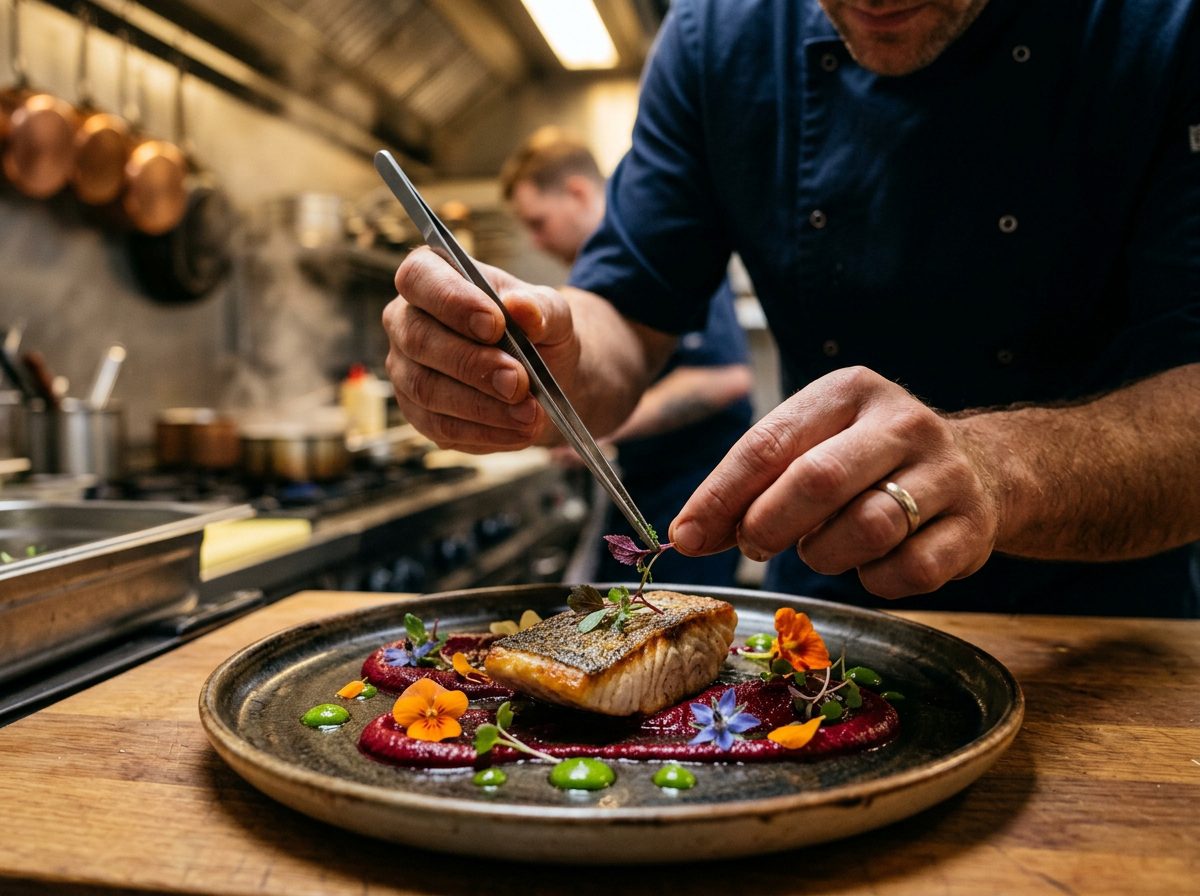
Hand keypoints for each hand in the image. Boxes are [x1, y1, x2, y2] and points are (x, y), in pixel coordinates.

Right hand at [382, 248, 578, 452]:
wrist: (542, 375)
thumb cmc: (536, 331)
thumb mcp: (550, 313)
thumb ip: (539, 308)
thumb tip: (522, 308)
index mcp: (430, 277)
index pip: (419, 278)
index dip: (452, 301)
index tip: (495, 325)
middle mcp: (406, 321)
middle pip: (419, 340)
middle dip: (472, 365)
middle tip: (519, 382)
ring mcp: (406, 369)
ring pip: (427, 390)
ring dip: (482, 406)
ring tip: (529, 414)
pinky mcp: (418, 412)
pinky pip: (440, 426)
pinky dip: (484, 432)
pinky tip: (518, 430)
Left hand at [668, 366, 1000, 597]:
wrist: (981, 469)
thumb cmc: (869, 460)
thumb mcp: (812, 445)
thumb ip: (753, 483)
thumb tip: (691, 533)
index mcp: (849, 391)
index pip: (769, 442)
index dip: (721, 496)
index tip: (687, 535)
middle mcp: (902, 423)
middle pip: (818, 480)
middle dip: (770, 523)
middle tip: (753, 545)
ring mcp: (946, 474)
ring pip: (868, 527)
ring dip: (825, 553)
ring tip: (822, 547)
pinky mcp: (974, 527)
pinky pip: (909, 572)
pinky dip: (876, 580)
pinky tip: (872, 563)